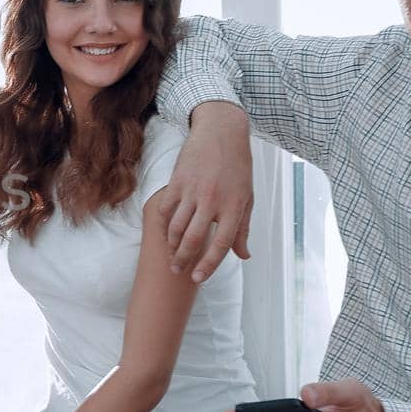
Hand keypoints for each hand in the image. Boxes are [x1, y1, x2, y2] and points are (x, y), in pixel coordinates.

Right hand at [160, 101, 252, 282]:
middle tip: (177, 270)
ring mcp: (193, 190)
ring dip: (171, 244)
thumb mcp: (247, 198)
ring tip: (171, 254)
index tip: (198, 278)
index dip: (209, 265)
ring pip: (176, 226)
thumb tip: (244, 256)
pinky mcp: (178, 181)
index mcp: (234, 206)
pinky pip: (166, 209)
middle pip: (194, 239)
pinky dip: (163, 223)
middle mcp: (213, 200)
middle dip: (183, 259)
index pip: (221, 244)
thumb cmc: (237, 167)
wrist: (221, 133)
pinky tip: (165, 230)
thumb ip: (243, 229)